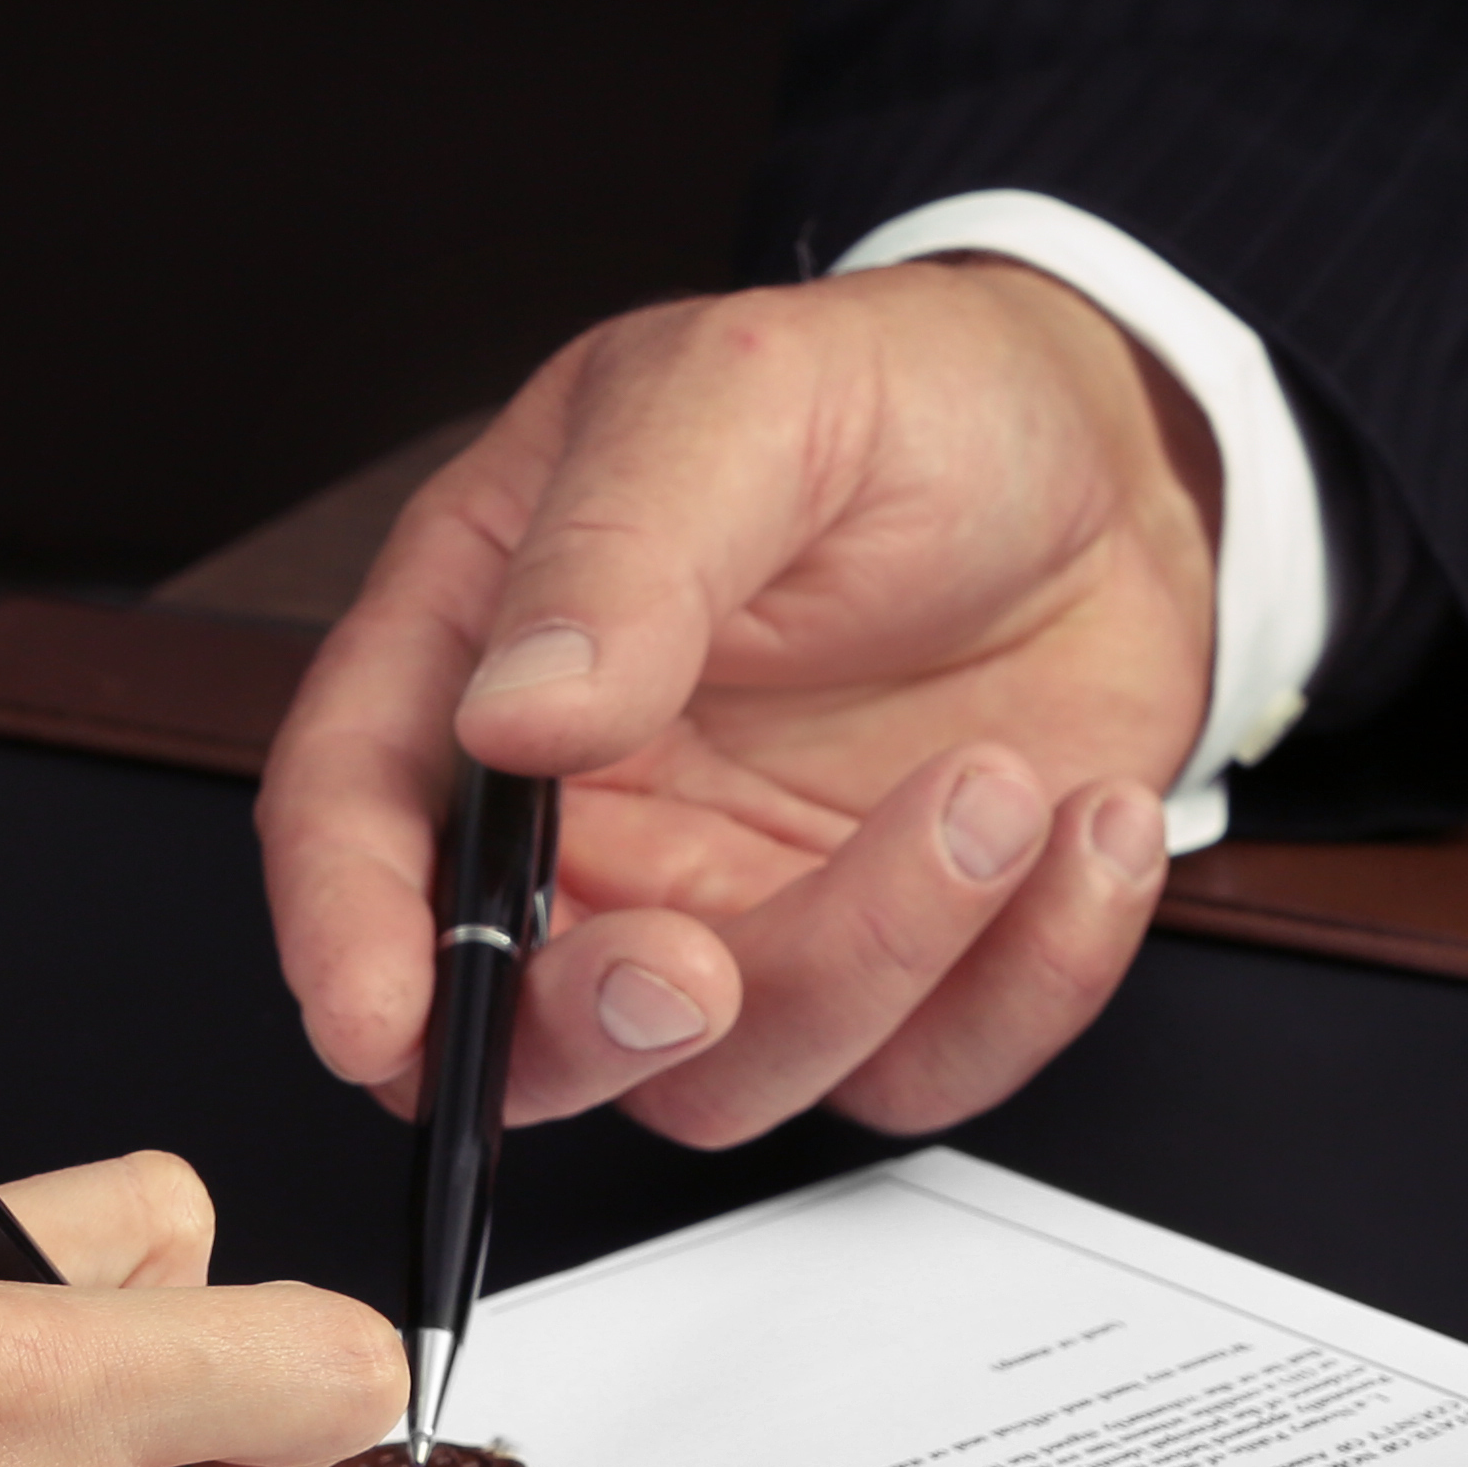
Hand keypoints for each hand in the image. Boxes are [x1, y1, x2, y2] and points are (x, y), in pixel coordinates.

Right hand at [261, 259, 1206, 1149]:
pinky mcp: (885, 978)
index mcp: (487, 654)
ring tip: (1002, 787)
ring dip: (874, 957)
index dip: (348, 932)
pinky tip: (1083, 829)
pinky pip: (919, 1073)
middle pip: (513, 1017)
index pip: (358, 816)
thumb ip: (621, 546)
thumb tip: (512, 710)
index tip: (378, 1016)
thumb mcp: (747, 393)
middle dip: (592, 1026)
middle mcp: (591, 820)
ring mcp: (733, 914)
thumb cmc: (909, 403)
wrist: (1119, 462)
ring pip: (727, 1074)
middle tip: (696, 970)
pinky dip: (1025, 979)